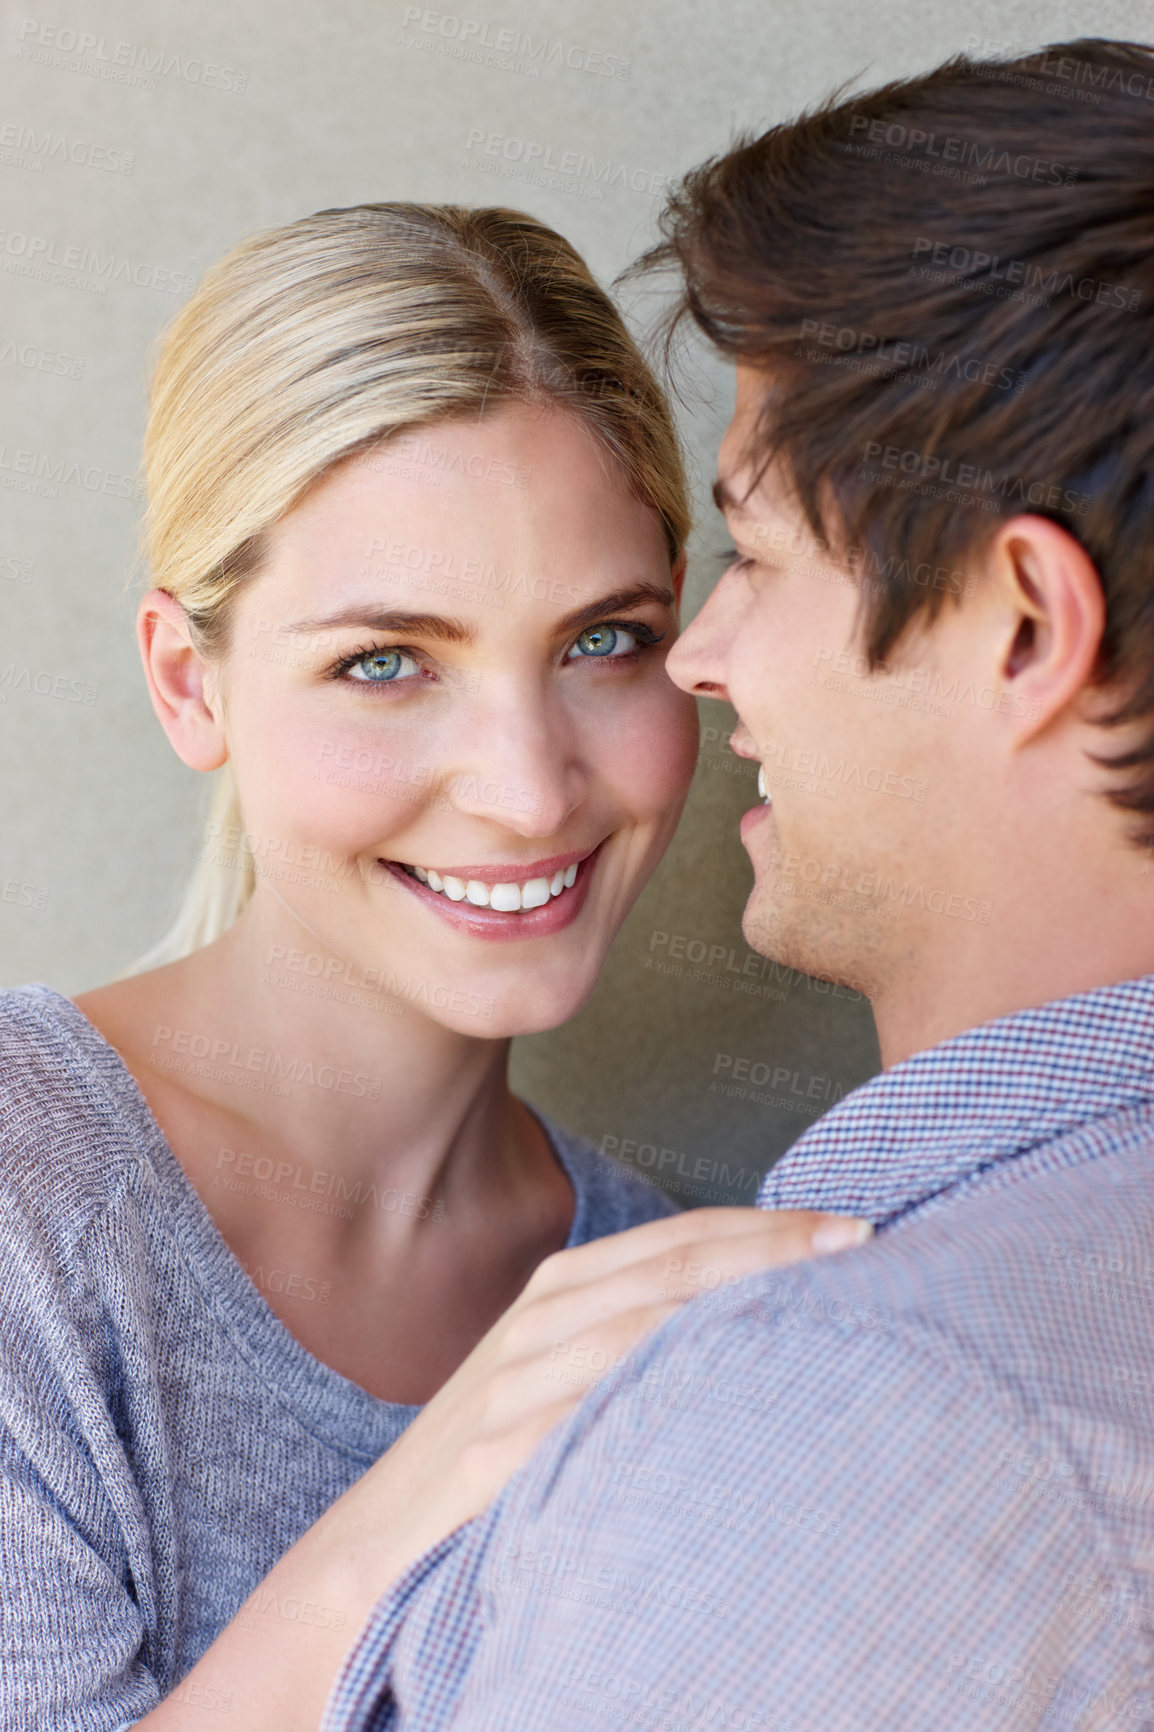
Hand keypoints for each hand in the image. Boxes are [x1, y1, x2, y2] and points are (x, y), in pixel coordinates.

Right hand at [364, 1206, 871, 1562]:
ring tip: (827, 1305)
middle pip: (678, 1265)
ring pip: (647, 1324)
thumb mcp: (564, 1370)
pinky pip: (594, 1409)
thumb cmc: (496, 1451)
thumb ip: (639, 1331)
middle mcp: (541, 1317)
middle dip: (776, 1250)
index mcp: (562, 1286)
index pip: (684, 1235)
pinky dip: (664, 1387)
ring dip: (741, 1307)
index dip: (769, 1226)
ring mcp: (515, 1381)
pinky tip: (733, 1391)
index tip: (854, 1228)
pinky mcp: (493, 1453)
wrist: (379, 1543)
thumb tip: (760, 1313)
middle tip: (865, 1244)